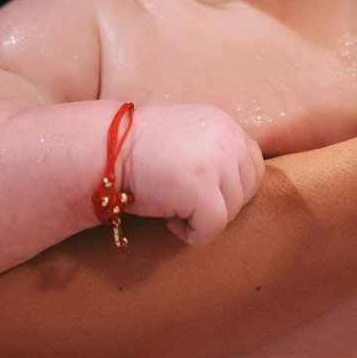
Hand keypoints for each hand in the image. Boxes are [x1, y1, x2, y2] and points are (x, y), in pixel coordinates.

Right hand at [119, 104, 264, 244]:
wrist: (103, 150)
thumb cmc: (139, 151)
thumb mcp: (187, 137)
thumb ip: (216, 149)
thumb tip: (241, 184)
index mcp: (224, 123)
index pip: (254, 165)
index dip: (230, 187)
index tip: (199, 190)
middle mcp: (226, 137)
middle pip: (248, 191)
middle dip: (218, 203)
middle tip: (182, 199)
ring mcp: (216, 162)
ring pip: (232, 212)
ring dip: (202, 218)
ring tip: (171, 203)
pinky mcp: (202, 190)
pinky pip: (213, 228)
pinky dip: (192, 234)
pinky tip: (168, 219)